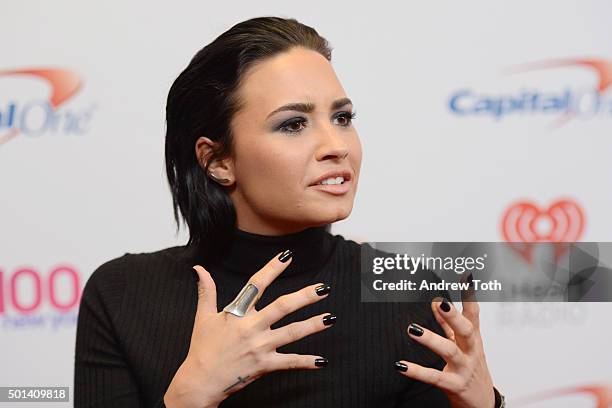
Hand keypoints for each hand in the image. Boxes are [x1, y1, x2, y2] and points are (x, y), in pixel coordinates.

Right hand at [164, 250, 333, 407]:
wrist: (200, 381)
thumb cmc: (202, 349)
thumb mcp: (203, 317)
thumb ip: (206, 290)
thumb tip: (199, 268)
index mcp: (237, 313)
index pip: (257, 284)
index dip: (272, 268)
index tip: (287, 256)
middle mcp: (251, 327)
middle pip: (283, 307)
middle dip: (305, 297)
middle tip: (324, 288)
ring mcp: (260, 347)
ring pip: (292, 332)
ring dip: (313, 325)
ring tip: (331, 317)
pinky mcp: (264, 366)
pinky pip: (290, 362)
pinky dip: (307, 362)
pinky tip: (322, 361)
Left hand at [395, 296, 495, 407]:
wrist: (482, 404)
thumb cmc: (471, 368)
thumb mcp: (463, 344)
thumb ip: (448, 324)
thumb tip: (437, 302)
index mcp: (473, 339)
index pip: (474, 314)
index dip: (470, 297)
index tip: (466, 278)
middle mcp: (471, 352)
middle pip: (467, 331)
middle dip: (455, 317)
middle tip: (442, 302)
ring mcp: (464, 369)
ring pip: (449, 352)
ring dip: (431, 339)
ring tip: (412, 329)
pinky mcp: (454, 385)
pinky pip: (434, 377)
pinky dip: (417, 371)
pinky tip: (401, 365)